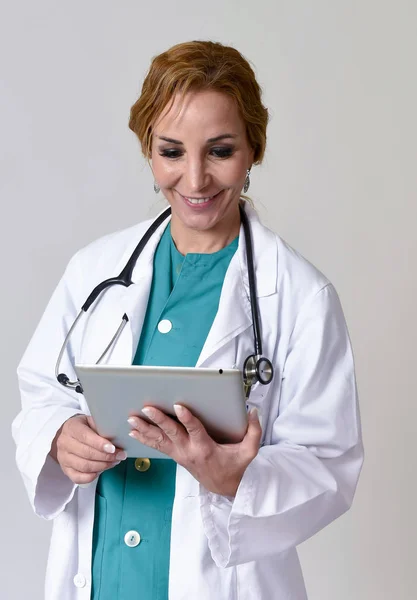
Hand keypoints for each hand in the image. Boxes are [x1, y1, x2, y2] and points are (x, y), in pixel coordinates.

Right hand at [50, 415, 126, 484]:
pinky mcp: (65, 470)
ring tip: (114, 462)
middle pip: (87, 453)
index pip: (86, 437)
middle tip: (119, 456)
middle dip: (106, 457)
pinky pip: (78, 478)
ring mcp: (63, 458)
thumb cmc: (83, 427)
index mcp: (71, 428)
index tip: (113, 448)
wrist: (67, 435)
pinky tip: (102, 470)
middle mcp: (64, 443)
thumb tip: (117, 437)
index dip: (100, 444)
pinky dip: (92, 476)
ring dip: (102, 466)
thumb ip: (101, 427)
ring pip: (84, 466)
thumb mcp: (91, 421)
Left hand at [128, 405, 261, 496]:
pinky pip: (158, 447)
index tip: (178, 406)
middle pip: (172, 433)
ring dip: (145, 429)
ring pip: (160, 441)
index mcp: (206, 448)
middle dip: (159, 420)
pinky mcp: (176, 456)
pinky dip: (145, 439)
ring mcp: (181, 455)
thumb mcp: (250, 451)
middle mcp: (190, 452)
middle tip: (147, 408)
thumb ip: (254, 431)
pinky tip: (133, 432)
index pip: (195, 430)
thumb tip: (254, 411)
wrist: (225, 488)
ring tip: (132, 419)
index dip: (187, 418)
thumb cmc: (236, 467)